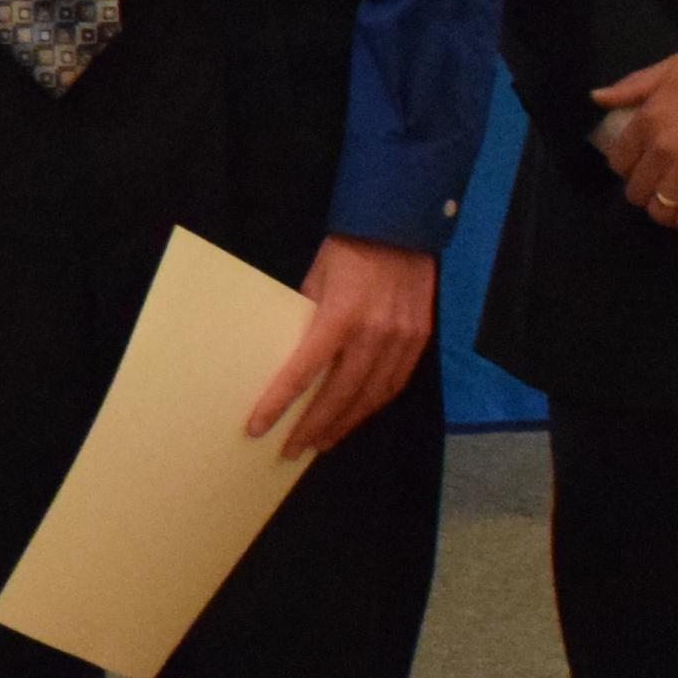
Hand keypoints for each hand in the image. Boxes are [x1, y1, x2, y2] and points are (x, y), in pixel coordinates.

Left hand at [244, 232, 436, 458]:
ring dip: (344, 424)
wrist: (399, 228)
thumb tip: (290, 359)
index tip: (258, 427)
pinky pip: (394, 384)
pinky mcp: (420, 339)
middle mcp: (374, 334)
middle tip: (292, 450)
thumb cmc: (347, 252)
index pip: (303, 372)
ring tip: (321, 442)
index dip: (279, 403)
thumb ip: (305, 322)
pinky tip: (355, 417)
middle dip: (314, 427)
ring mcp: (401, 339)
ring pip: (371, 397)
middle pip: (340, 395)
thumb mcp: (313, 281)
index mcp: (339, 317)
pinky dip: (372, 405)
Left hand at [587, 44, 677, 244]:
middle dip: (648, 192)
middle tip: (665, 190)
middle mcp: (663, 147)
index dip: (630, 168)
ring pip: (660, 209)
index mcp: (650, 118)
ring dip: (669, 212)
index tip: (644, 169)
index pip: (620, 159)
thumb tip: (598, 97)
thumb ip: (636, 84)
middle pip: (638, 189)